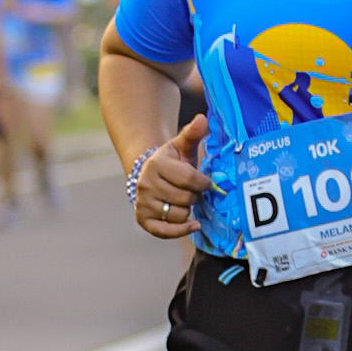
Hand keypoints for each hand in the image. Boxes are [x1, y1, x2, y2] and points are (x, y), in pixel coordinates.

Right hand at [133, 113, 212, 240]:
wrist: (149, 175)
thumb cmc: (172, 161)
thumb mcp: (182, 145)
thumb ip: (193, 133)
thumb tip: (204, 119)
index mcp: (156, 164)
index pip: (189, 178)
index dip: (204, 183)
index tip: (208, 182)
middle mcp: (146, 184)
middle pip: (185, 198)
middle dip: (196, 196)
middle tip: (195, 191)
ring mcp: (143, 203)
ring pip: (179, 215)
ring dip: (189, 210)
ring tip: (186, 201)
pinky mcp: (143, 219)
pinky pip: (166, 231)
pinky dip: (182, 230)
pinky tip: (193, 224)